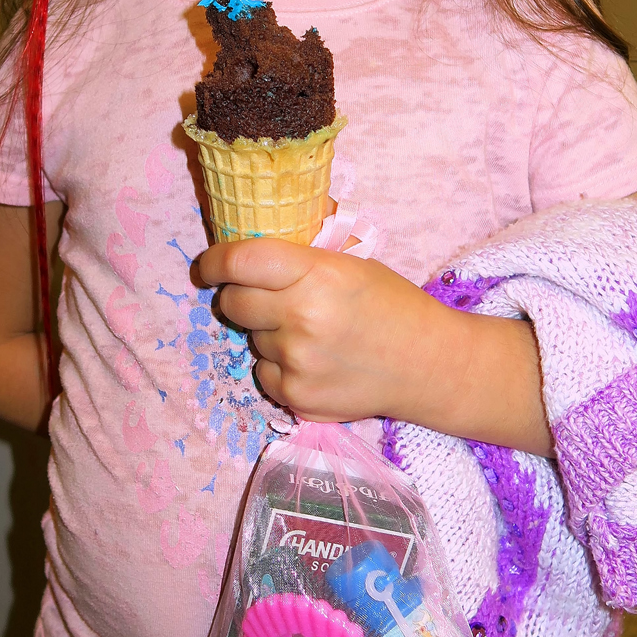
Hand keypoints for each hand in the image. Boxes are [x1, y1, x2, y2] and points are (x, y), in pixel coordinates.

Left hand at [198, 237, 552, 452]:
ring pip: (250, 339)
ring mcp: (296, 362)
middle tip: (266, 298)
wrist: (429, 365)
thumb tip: (252, 238)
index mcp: (315, 276)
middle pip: (234, 302)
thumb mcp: (352, 264)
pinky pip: (263, 373)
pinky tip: (314, 361)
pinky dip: (279, 366)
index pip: (239, 262)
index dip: (214, 262)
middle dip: (241, 296)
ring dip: (268, 333)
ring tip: (310, 333)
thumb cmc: (393, 306)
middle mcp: (300, 318)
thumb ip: (301, 256)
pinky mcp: (296, 397)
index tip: (207, 267)